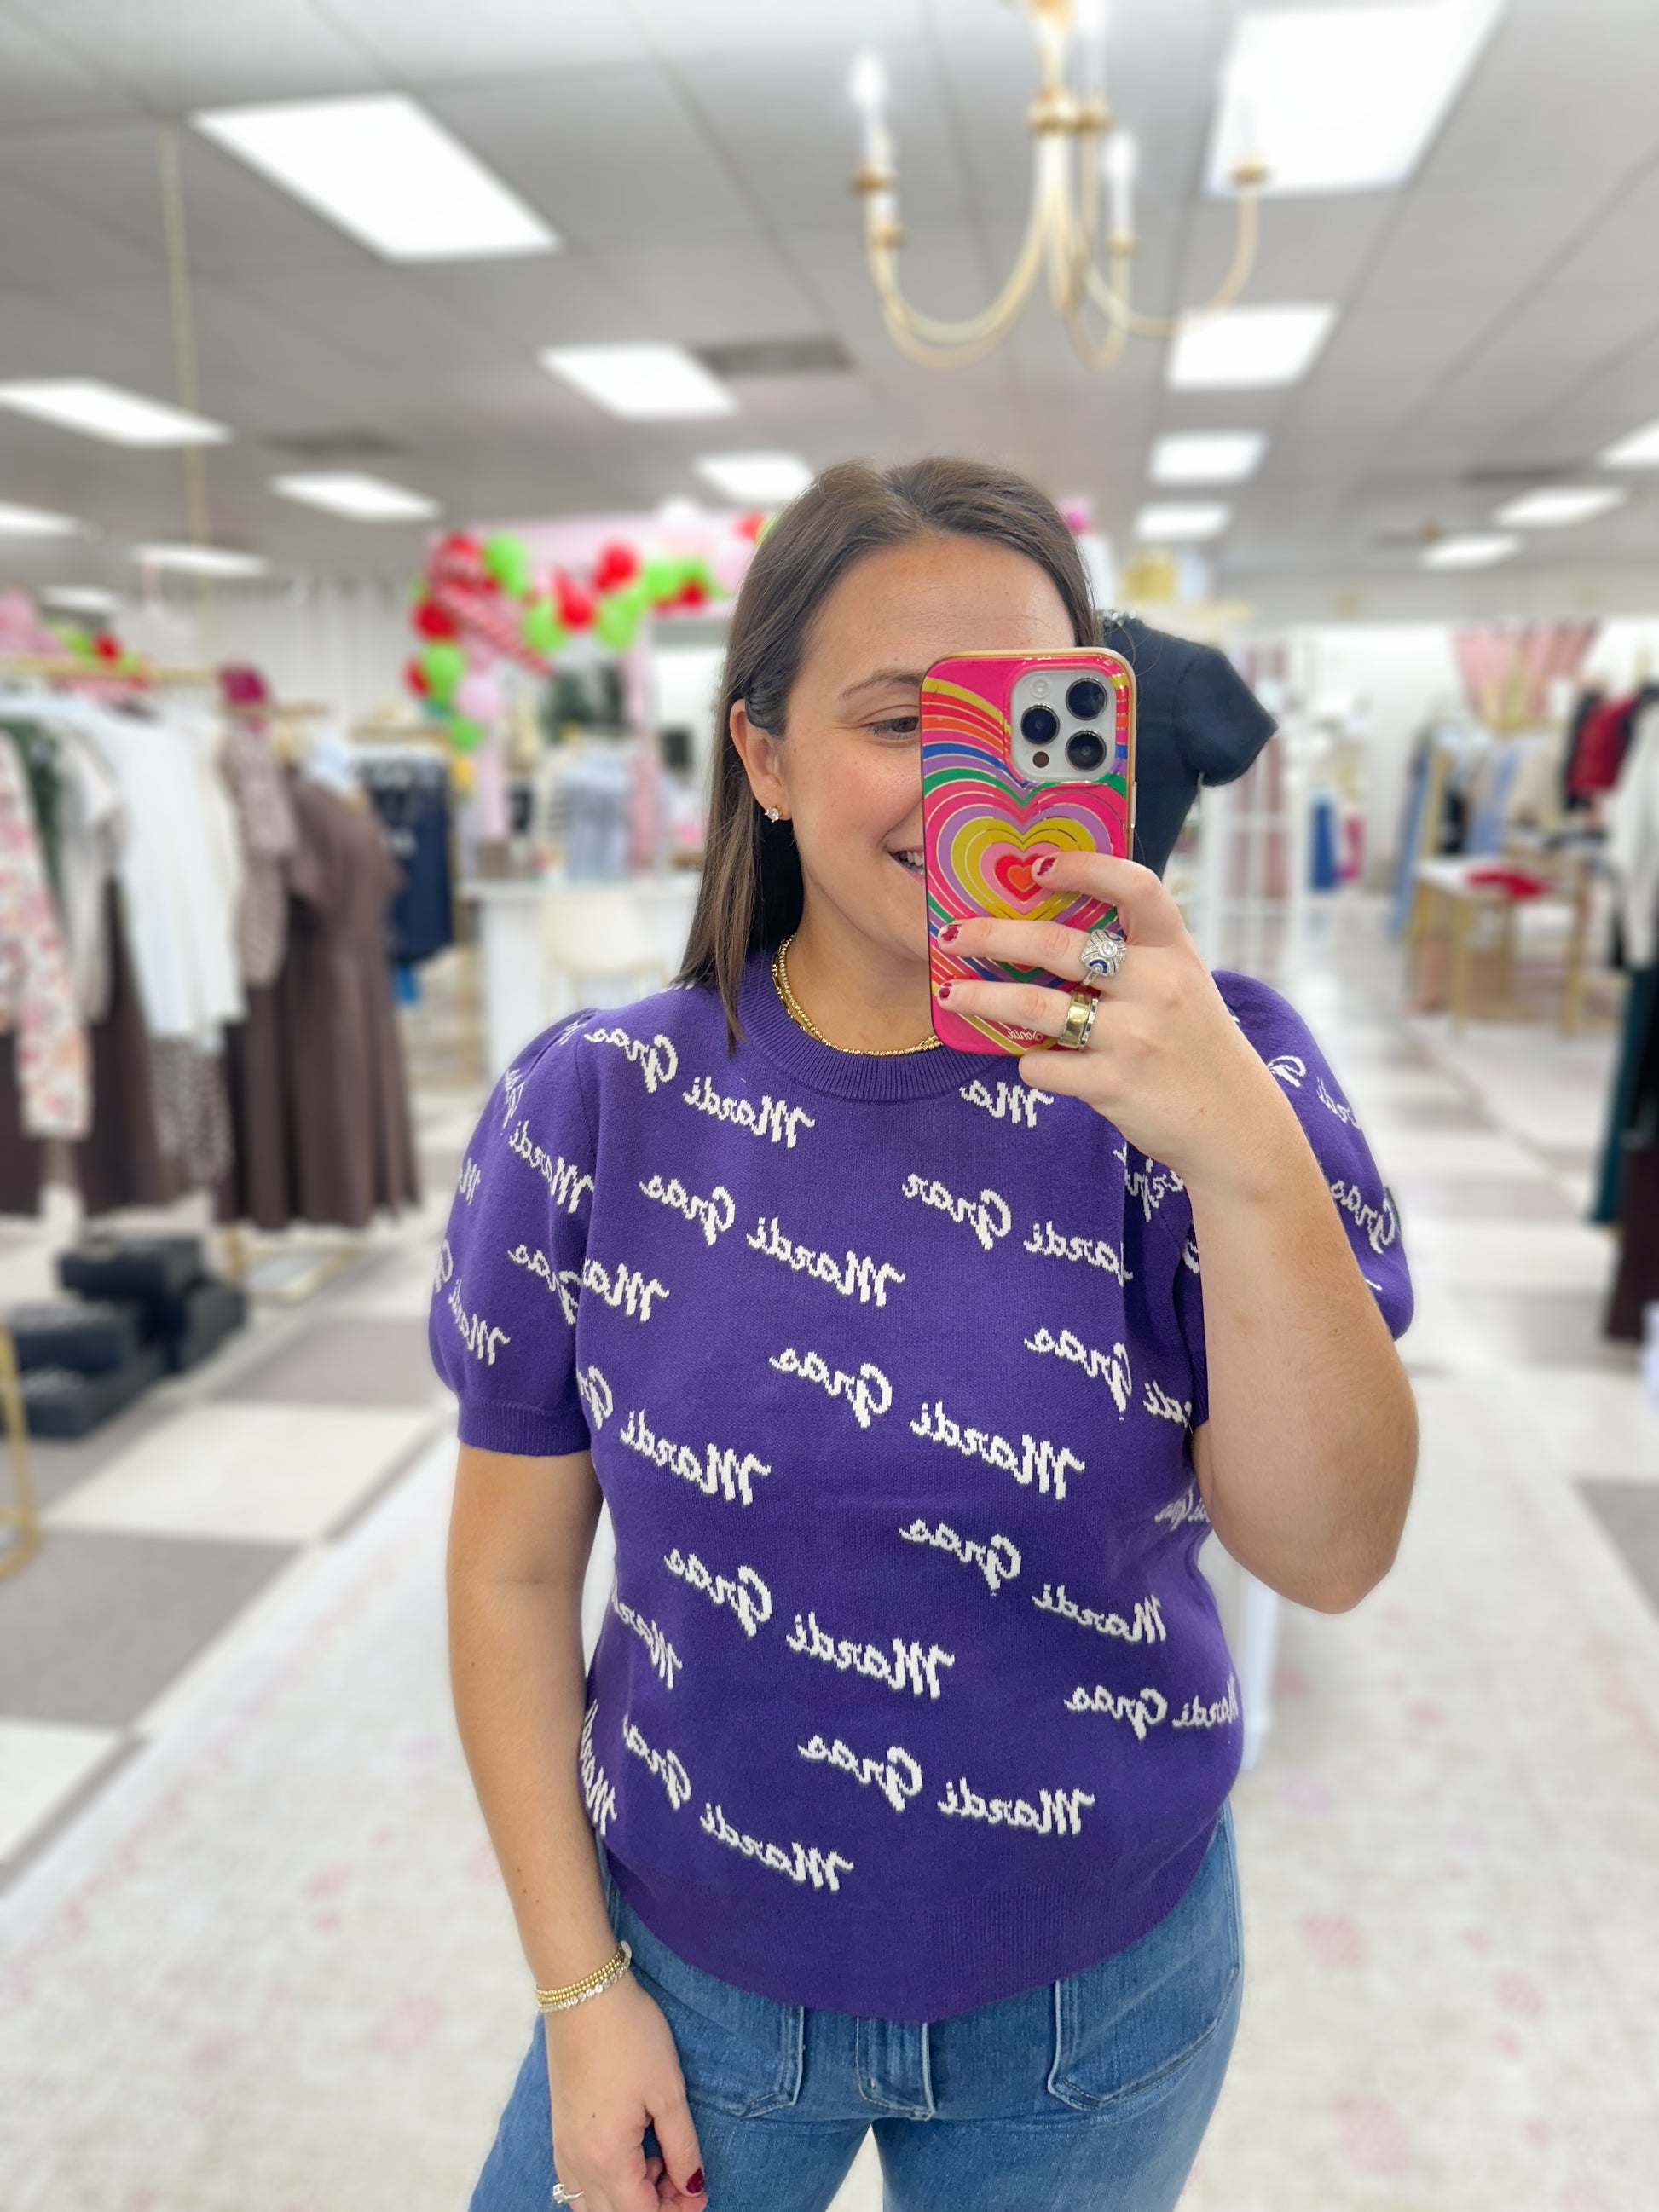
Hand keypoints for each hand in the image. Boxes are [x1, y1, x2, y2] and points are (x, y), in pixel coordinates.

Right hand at [545, 1972, 707, 2210]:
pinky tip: (631, 2151)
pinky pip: (579, 2183)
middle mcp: (577, 2163)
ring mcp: (563, 2149)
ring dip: (628, 2198)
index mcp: (606, 2158)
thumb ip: (682, 2148)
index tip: (699, 2191)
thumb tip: (693, 2188)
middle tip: (682, 2177)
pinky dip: (607, 2183)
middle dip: (653, 2208)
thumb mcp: (668, 2092)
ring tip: (658, 2160)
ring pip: (593, 2205)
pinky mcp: (559, 2132)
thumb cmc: (630, 2037)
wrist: (584, 1993)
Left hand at [934, 851, 1293, 1188]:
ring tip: (950, 994)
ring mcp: (1134, 1037)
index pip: (1134, 886)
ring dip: (983, 999)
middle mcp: (1157, 986)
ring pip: (1035, 1008)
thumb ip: (1135, 954)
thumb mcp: (1183, 984)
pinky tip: (1030, 1061)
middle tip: (952, 934)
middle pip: (1058, 944)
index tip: (1036, 865)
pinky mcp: (1114, 1084)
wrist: (1234, 1124)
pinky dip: (1029, 1064)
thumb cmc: (1195, 1045)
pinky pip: (1044, 1066)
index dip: (1084, 867)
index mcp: (1174, 951)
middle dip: (993, 936)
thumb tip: (1051, 924)